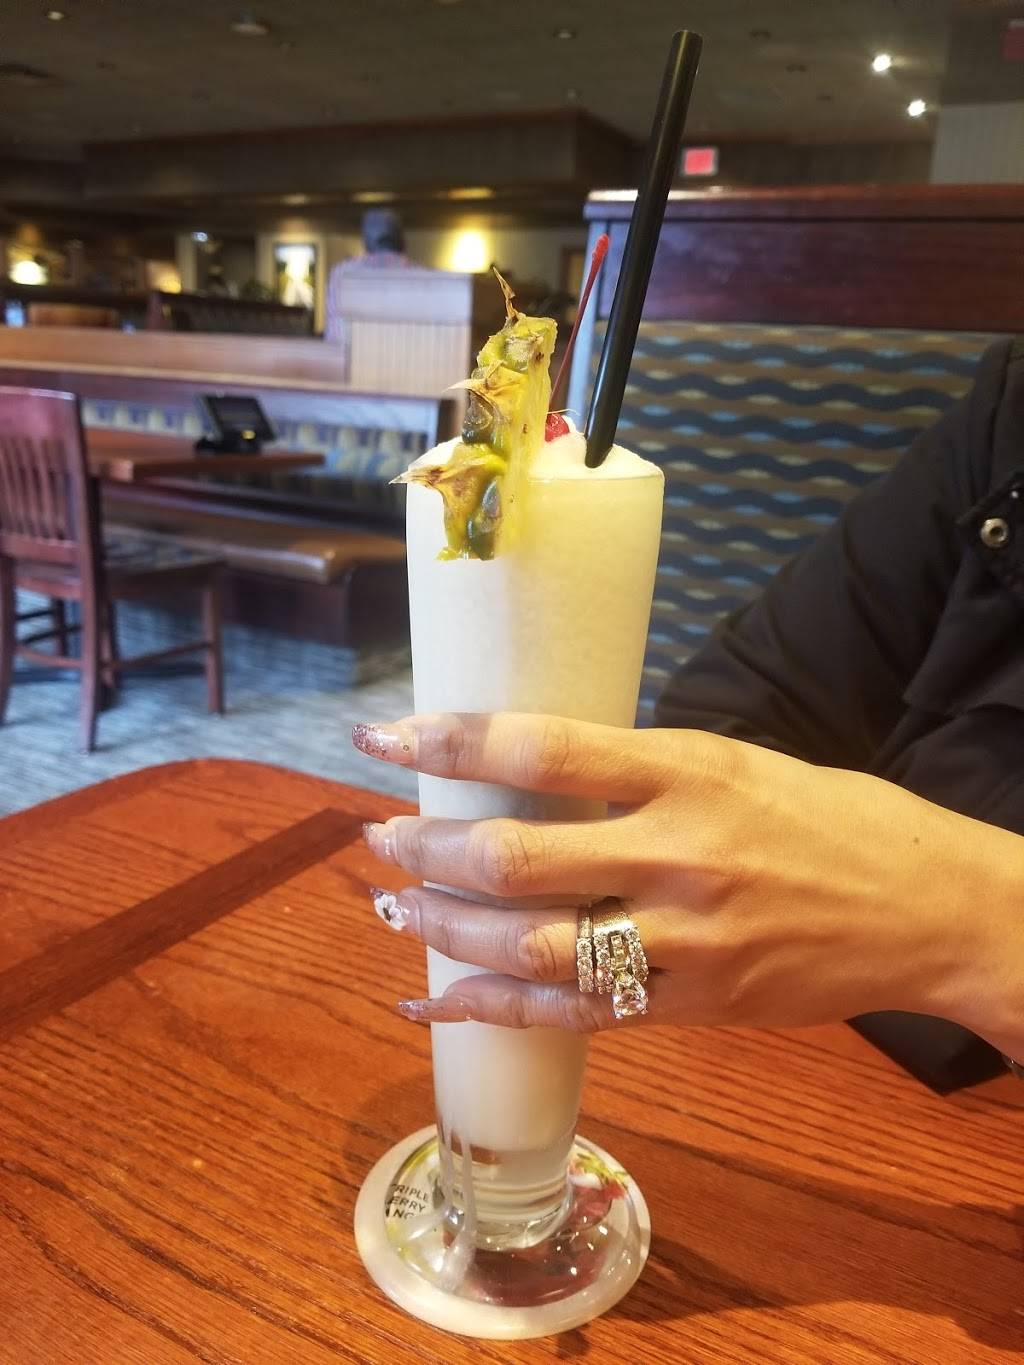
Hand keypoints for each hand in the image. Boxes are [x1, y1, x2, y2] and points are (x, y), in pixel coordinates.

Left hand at [353, 713, 1023, 1048]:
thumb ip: (639, 771)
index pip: (540, 747)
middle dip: (426, 844)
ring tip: (389, 905)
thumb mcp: (736, 761)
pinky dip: (485, 1010)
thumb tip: (534, 771)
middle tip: (376, 834)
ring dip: (441, 925)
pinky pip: (567, 1014)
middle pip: (515, 855)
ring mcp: (681, 941)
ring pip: (527, 942)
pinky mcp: (689, 1006)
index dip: (447, 739)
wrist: (927, 910)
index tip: (380, 737)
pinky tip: (430, 1001)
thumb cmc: (832, 818)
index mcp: (689, 771)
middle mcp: (677, 854)